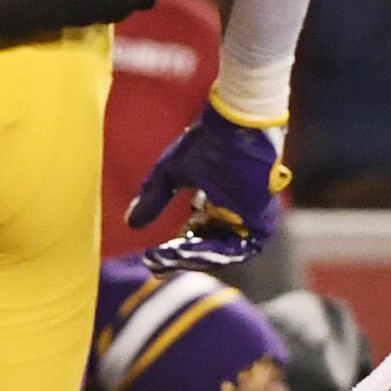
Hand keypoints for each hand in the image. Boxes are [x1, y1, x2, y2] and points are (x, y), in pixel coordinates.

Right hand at [128, 100, 289, 269]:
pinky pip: (238, 247)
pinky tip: (190, 249)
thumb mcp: (169, 175)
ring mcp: (249, 219)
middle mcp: (235, 214)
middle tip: (159, 262)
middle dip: (183, 256)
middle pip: (209, 247)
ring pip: (222, 251)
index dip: (177, 248)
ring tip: (172, 256)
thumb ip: (153, 200)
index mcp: (217, 201)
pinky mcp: (260, 222)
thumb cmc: (206, 144)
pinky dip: (213, 251)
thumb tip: (130, 223)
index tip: (155, 257)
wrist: (236, 128)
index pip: (198, 234)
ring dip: (197, 256)